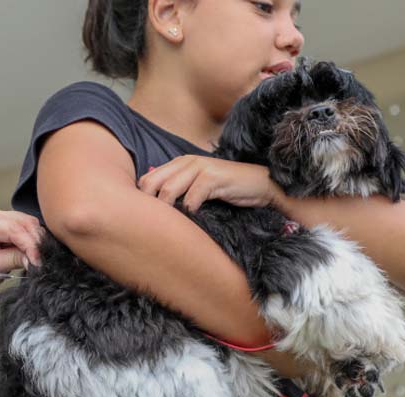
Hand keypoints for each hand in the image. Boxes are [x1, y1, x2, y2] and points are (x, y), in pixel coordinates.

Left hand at [0, 210, 42, 293]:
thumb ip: (12, 260)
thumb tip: (34, 258)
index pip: (14, 228)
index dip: (29, 244)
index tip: (38, 261)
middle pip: (25, 222)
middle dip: (36, 242)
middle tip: (42, 262)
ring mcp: (1, 220)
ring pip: (29, 225)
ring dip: (36, 241)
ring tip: (38, 260)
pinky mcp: (8, 228)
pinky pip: (26, 231)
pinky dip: (32, 242)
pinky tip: (33, 255)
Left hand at [138, 155, 283, 211]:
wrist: (261, 184)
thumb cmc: (228, 189)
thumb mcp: (198, 187)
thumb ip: (177, 189)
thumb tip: (152, 207)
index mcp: (179, 163)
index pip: (147, 179)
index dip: (143, 199)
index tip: (145, 218)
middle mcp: (186, 162)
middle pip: (152, 184)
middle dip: (149, 205)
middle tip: (154, 225)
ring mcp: (200, 168)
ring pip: (169, 189)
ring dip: (167, 210)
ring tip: (171, 225)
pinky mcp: (213, 177)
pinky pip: (192, 197)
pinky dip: (189, 211)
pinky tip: (192, 219)